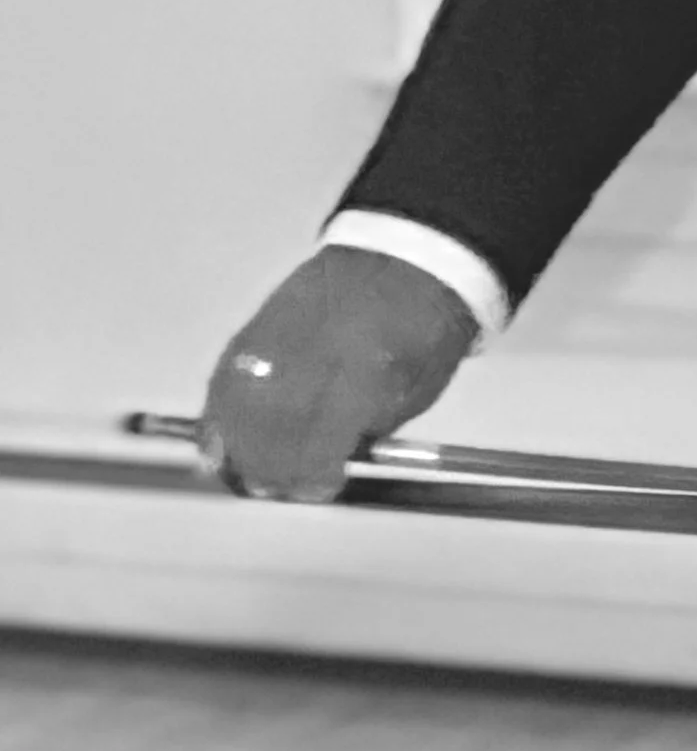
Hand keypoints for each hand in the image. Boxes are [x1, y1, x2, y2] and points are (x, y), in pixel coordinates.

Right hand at [200, 243, 479, 502]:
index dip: (312, 473)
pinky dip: (218, 412)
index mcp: (368, 372)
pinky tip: (218, 440)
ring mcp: (280, 333)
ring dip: (232, 445)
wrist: (406, 259)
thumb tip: (316, 469)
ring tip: (239, 472)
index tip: (314, 491)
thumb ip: (363, 432)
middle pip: (272, 424)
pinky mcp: (258, 323)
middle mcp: (315, 351)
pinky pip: (226, 375)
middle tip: (271, 489)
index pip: (323, 438)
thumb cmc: (422, 335)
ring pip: (238, 400)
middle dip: (267, 466)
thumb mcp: (412, 393)